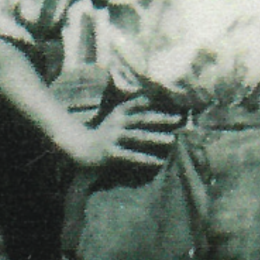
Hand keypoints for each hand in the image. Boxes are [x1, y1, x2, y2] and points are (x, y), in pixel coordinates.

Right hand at [63, 96, 182, 168]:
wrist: (82, 148)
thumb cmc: (105, 133)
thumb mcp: (116, 117)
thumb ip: (132, 109)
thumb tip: (152, 98)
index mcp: (119, 112)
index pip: (137, 102)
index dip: (153, 99)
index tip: (170, 97)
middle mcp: (116, 122)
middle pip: (141, 118)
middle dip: (161, 118)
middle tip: (178, 118)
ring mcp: (113, 137)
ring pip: (138, 136)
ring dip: (155, 137)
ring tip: (172, 140)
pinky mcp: (111, 153)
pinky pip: (131, 156)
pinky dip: (146, 159)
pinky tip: (158, 161)